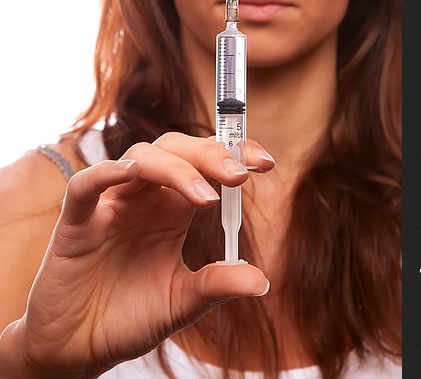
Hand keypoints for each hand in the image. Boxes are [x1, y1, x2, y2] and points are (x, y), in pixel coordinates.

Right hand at [14, 133, 273, 376]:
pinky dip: (108, 172)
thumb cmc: (129, 318)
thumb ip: (217, 284)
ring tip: (205, 198)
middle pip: (176, 149)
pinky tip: (132, 173)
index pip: (204, 163)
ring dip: (175, 168)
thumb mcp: (181, 301)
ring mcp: (111, 205)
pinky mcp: (77, 221)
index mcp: (172, 209)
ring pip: (141, 157)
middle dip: (210, 154)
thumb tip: (262, 281)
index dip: (233, 154)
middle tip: (240, 176)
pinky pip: (87, 183)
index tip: (266, 162)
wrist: (80, 349)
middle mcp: (145, 197)